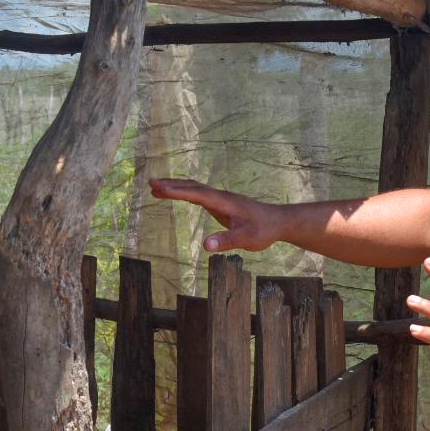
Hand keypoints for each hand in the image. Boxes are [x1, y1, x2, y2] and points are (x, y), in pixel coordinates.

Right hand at [149, 178, 283, 251]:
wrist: (279, 221)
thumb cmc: (264, 230)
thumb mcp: (247, 239)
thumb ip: (227, 241)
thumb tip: (205, 246)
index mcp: (224, 202)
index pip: (196, 194)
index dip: (177, 191)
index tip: (159, 188)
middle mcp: (220, 196)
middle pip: (192, 186)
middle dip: (171, 185)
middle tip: (150, 184)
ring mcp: (221, 199)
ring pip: (195, 188)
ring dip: (176, 186)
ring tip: (156, 188)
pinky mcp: (222, 204)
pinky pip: (199, 194)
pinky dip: (185, 192)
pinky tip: (178, 194)